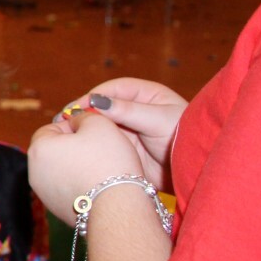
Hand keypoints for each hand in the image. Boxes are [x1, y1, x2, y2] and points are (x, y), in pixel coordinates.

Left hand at [28, 112, 146, 223]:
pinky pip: (68, 189)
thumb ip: (82, 116)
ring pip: (61, 171)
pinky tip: (99, 186)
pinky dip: (81, 185)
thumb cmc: (108, 161)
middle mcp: (34, 173)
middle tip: (99, 148)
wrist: (117, 208)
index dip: (72, 126)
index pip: (50, 128)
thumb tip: (75, 120)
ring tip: (102, 167)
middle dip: (74, 147)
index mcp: (38, 149)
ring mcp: (44, 194)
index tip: (92, 132)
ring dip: (78, 166)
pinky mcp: (58, 210)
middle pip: (54, 151)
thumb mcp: (99, 123)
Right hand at [53, 77, 185, 186]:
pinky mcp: (126, 150)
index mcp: (147, 95)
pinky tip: (79, 147)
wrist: (197, 172)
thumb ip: (127, 110)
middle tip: (64, 121)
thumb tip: (96, 101)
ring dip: (85, 129)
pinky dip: (91, 144)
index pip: (114, 89)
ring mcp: (130, 130)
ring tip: (66, 134)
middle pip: (103, 107)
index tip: (77, 106)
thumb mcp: (157, 120)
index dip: (94, 95)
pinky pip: (105, 144)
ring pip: (101, 126)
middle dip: (84, 112)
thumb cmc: (186, 138)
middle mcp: (136, 111)